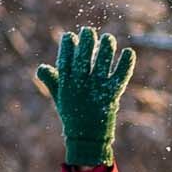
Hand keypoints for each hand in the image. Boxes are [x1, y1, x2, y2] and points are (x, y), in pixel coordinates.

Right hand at [36, 27, 134, 167]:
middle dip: (86, 41)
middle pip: (84, 57)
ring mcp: (96, 89)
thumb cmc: (72, 116)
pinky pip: (120, 76)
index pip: (66, 58)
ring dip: (106, 49)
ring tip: (108, 39)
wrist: (86, 138)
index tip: (71, 36)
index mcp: (67, 83)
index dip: (68, 45)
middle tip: (89, 32)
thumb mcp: (59, 99)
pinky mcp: (111, 95)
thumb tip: (42, 68)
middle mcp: (81, 83)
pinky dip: (125, 64)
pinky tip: (129, 52)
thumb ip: (52, 82)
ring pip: (102, 62)